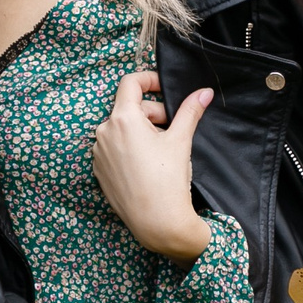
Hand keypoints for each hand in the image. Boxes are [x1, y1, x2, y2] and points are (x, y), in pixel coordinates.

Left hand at [91, 71, 214, 261]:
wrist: (157, 222)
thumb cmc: (168, 180)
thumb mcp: (180, 140)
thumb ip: (190, 111)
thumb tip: (204, 93)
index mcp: (123, 119)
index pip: (130, 82)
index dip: (149, 80)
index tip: (164, 89)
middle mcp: (104, 132)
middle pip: (129, 108)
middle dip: (152, 113)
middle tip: (172, 128)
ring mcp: (99, 153)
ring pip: (121, 129)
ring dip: (141, 132)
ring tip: (161, 150)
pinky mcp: (99, 170)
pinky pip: (114, 149)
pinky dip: (129, 149)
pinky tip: (147, 165)